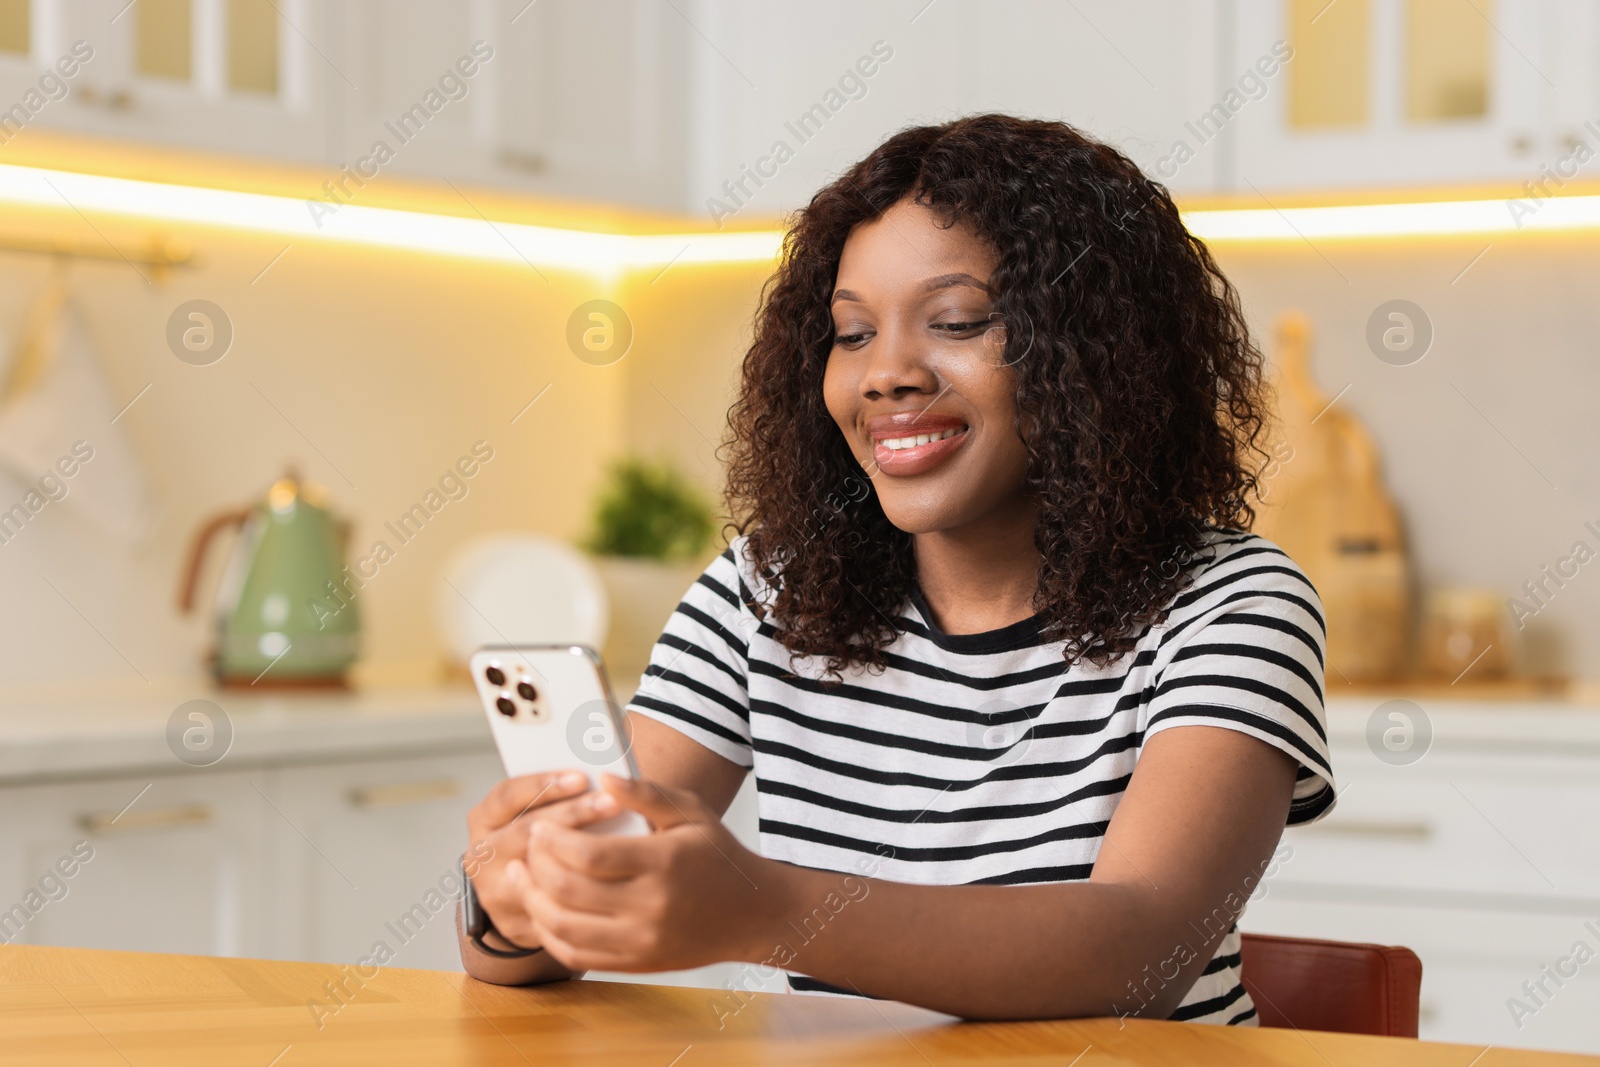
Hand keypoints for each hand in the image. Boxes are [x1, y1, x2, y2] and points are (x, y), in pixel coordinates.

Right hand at [465, 770, 627, 949]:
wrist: (511, 895)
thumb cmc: (534, 838)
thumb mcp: (529, 810)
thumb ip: (553, 795)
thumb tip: (601, 776)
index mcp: (484, 819)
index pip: (507, 795)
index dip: (544, 784)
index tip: (581, 776)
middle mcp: (481, 855)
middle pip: (524, 830)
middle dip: (571, 813)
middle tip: (610, 802)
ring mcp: (493, 891)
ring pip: (536, 872)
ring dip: (578, 855)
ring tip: (617, 839)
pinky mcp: (513, 922)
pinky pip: (548, 907)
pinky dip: (579, 892)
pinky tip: (611, 879)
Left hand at [515, 775, 782, 972]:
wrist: (752, 914)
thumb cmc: (719, 856)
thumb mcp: (691, 812)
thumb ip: (646, 793)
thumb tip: (601, 779)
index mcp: (663, 863)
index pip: (589, 856)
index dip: (554, 841)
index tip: (542, 827)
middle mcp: (650, 906)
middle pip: (569, 891)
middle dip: (536, 866)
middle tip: (526, 847)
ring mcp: (641, 940)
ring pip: (564, 928)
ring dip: (532, 901)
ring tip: (521, 877)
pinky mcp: (636, 963)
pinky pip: (577, 956)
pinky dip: (549, 935)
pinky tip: (542, 911)